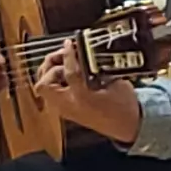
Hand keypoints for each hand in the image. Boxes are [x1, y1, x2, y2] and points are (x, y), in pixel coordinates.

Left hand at [30, 40, 144, 145]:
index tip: (69, 43)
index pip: (69, 73)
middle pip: (44, 84)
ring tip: (63, 62)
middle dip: (50, 66)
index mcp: (83, 99)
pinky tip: (65, 72)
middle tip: (62, 54)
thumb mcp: (114, 82)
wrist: (126, 126)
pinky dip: (54, 79)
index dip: (68, 55)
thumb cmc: (124, 105)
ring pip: (44, 87)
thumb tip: (83, 51)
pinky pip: (51, 91)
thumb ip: (96, 67)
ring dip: (50, 71)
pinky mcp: (64, 109)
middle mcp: (69, 106)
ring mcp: (64, 109)